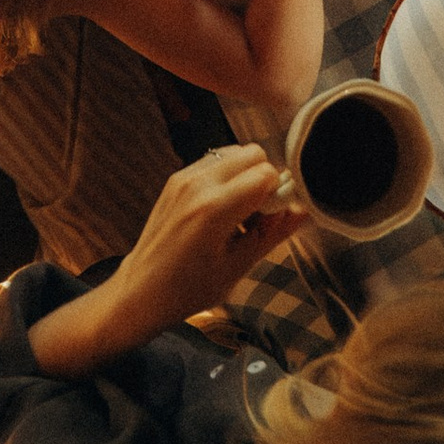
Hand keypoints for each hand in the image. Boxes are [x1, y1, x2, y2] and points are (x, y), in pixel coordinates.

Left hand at [112, 146, 308, 329]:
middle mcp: (198, 183)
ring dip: (246, 175)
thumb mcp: (238, 267)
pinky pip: (214, 160)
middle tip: (259, 215)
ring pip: (234, 152)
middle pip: (252, 153)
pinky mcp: (176, 177)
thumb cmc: (189, 289)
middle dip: (264, 179)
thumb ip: (273, 233)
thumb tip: (303, 211)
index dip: (278, 194)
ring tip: (240, 213)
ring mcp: (184, 176)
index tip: (274, 219)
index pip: (266, 173)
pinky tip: (222, 209)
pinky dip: (227, 176)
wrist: (141, 290)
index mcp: (215, 208)